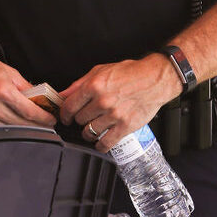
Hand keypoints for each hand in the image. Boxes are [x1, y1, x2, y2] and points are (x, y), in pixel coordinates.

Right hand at [0, 48, 56, 128]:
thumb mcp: (7, 70)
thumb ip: (24, 85)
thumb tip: (38, 96)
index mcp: (3, 91)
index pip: (30, 112)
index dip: (44, 118)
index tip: (51, 119)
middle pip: (22, 124)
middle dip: (38, 126)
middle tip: (46, 123)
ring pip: (10, 131)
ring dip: (23, 129)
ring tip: (31, 124)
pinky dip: (7, 129)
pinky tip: (12, 124)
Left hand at [59, 54, 177, 150]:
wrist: (154, 80)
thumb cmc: (129, 73)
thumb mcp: (100, 71)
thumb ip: (79, 84)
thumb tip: (63, 94)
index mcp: (94, 86)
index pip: (69, 106)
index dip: (64, 114)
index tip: (65, 117)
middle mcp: (103, 101)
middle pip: (79, 119)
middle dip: (79, 120)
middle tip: (83, 118)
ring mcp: (114, 115)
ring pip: (90, 131)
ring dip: (88, 133)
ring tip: (91, 129)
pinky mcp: (125, 126)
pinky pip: (107, 143)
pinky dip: (100, 146)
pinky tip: (99, 143)